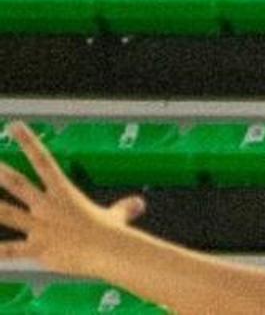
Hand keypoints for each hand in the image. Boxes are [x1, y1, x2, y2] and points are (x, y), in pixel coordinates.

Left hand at [0, 122, 145, 276]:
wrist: (109, 250)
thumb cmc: (113, 233)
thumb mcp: (116, 217)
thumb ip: (123, 208)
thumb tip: (139, 204)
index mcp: (64, 194)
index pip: (43, 161)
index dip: (28, 142)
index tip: (14, 126)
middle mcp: (47, 207)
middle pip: (17, 184)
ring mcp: (40, 227)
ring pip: (6, 213)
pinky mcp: (38, 248)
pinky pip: (12, 251)